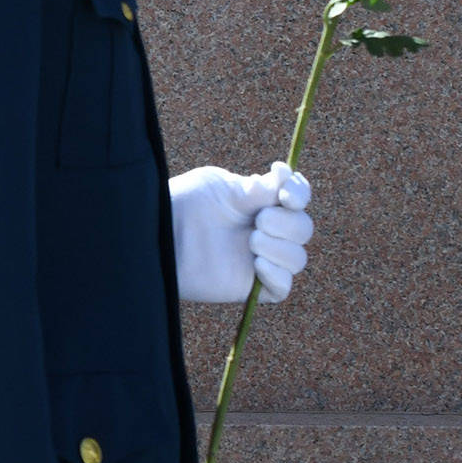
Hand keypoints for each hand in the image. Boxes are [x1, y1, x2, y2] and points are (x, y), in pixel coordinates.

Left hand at [171, 162, 315, 305]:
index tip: (287, 194)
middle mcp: (266, 231)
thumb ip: (255, 187)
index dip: (300, 194)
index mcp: (261, 202)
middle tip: (259, 220)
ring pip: (297, 259)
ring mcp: (259, 258)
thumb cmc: (182, 203)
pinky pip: (282, 288)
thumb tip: (285, 174)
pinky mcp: (250, 285)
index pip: (297, 198)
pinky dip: (278, 275)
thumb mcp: (218, 186)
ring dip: (281, 248)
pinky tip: (258, 264)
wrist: (158, 233)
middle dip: (288, 223)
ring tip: (252, 241)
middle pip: (303, 229)